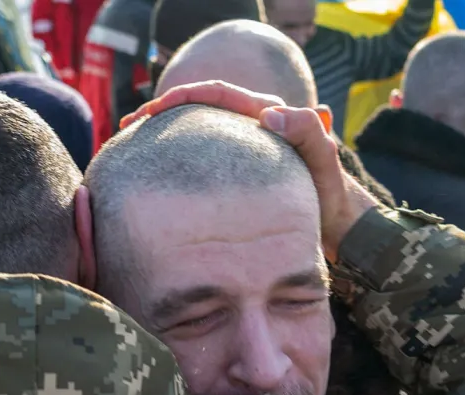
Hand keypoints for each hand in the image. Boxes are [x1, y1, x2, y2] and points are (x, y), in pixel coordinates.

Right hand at [122, 80, 379, 260]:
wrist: (337, 229)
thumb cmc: (330, 201)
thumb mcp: (324, 167)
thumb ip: (308, 134)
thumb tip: (268, 113)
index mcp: (265, 117)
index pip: (216, 94)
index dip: (180, 98)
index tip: (149, 114)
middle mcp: (250, 128)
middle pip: (197, 109)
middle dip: (159, 114)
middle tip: (127, 129)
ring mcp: (241, 151)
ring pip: (194, 134)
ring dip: (161, 138)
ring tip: (129, 150)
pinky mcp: (235, 175)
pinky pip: (198, 160)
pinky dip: (173, 161)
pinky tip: (152, 179)